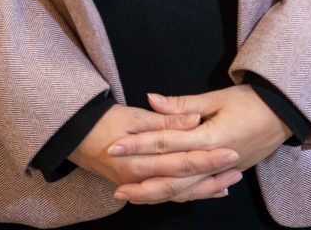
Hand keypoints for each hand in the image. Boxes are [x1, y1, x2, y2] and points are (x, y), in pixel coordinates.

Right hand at [68, 103, 242, 202]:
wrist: (73, 136)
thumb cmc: (102, 121)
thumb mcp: (133, 116)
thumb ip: (164, 121)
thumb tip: (193, 120)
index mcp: (139, 160)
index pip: (181, 160)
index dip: (207, 157)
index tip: (231, 151)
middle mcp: (139, 179)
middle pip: (182, 182)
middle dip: (211, 177)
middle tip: (237, 170)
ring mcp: (137, 186)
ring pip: (176, 193)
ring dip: (203, 189)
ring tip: (228, 182)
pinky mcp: (137, 186)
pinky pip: (167, 194)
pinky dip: (188, 193)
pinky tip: (207, 190)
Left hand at [104, 85, 291, 203]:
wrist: (284, 115)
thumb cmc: (251, 101)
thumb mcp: (216, 97)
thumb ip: (182, 105)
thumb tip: (151, 99)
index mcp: (209, 138)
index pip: (166, 143)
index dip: (139, 145)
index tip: (116, 147)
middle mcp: (213, 160)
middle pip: (172, 178)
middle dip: (142, 183)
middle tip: (117, 187)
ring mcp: (221, 172)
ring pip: (184, 190)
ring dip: (157, 194)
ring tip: (133, 197)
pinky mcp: (227, 174)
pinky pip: (199, 190)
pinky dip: (181, 195)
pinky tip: (165, 198)